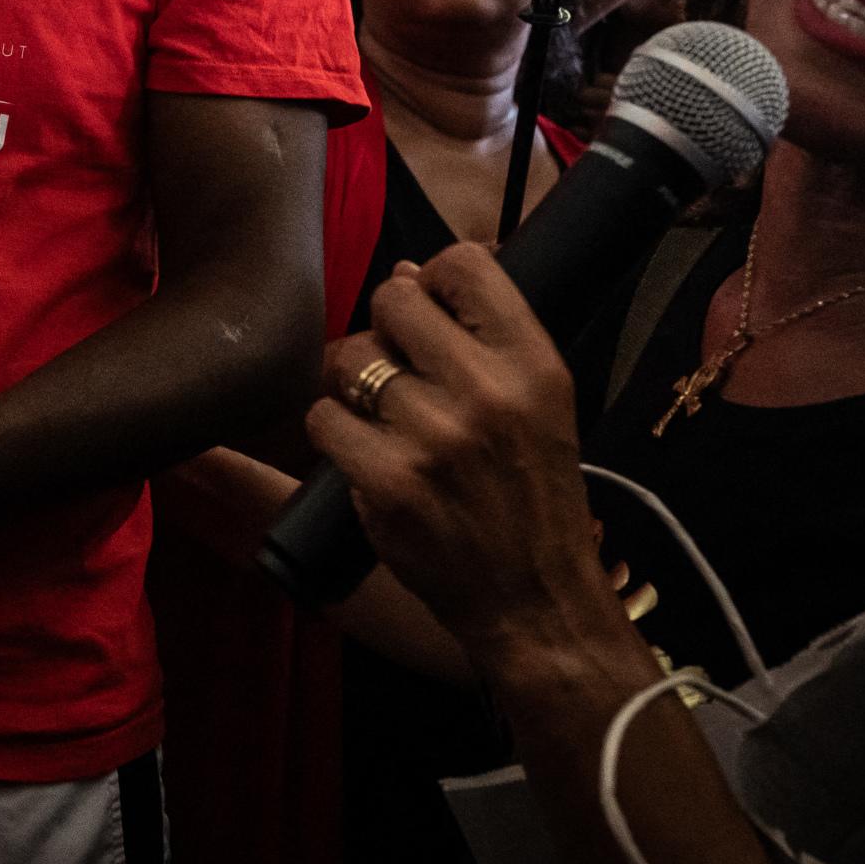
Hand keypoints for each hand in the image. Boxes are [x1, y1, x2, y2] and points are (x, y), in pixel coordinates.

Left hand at [300, 249, 616, 667]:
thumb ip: (481, 336)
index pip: (463, 265)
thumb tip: (406, 272)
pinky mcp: (386, 483)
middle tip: (397, 367)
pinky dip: (334, 431)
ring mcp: (432, 439)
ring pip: (349, 358)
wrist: (534, 598)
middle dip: (384, 328)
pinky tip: (364, 452)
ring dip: (353, 382)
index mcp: (533, 364)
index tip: (430, 309)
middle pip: (392, 300)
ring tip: (382, 415)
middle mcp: (485, 392)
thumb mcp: (540, 404)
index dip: (432, 278)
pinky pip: (324, 417)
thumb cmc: (533, 495)